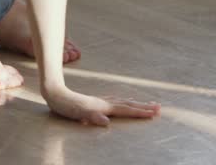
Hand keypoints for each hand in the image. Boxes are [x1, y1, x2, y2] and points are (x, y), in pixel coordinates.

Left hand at [44, 86, 160, 126]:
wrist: (55, 93)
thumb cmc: (66, 106)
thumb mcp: (77, 114)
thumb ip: (92, 117)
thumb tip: (106, 122)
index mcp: (103, 107)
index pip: (126, 110)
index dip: (140, 112)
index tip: (155, 113)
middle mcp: (105, 102)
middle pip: (129, 104)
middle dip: (144, 107)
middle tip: (159, 108)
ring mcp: (101, 101)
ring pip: (124, 102)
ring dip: (137, 103)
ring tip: (148, 104)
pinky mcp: (96, 102)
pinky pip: (116, 102)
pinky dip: (125, 102)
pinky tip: (125, 101)